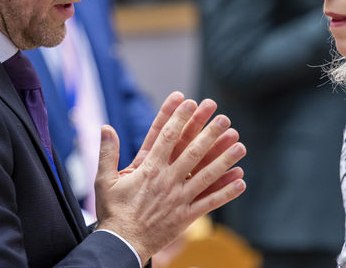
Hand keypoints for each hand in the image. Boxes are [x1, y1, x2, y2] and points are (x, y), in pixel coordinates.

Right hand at [94, 96, 246, 262]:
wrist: (120, 245)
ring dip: (224, 159)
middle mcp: (167, 181)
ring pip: (206, 175)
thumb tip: (105, 127)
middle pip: (192, 152)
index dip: (179, 118)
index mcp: (148, 169)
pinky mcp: (186, 217)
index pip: (167, 137)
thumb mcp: (104, 180)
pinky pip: (209, 203)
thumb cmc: (112, 211)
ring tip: (239, 145)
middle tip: (224, 118)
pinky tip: (240, 181)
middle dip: (209, 133)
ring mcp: (178, 199)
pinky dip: (226, 192)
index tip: (190, 102)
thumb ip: (107, 152)